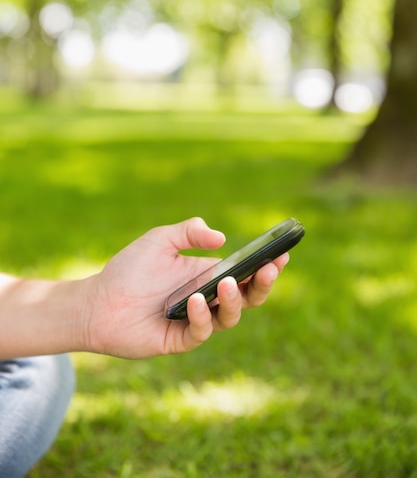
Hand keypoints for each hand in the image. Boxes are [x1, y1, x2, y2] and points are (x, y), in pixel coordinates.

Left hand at [83, 217, 288, 358]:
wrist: (96, 302)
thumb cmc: (128, 269)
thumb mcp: (159, 240)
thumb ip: (189, 231)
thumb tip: (222, 238)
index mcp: (207, 274)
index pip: (246, 272)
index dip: (266, 266)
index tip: (281, 254)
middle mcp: (207, 298)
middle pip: (247, 297)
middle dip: (263, 284)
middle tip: (269, 269)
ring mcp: (195, 320)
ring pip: (230, 317)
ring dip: (234, 301)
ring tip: (227, 283)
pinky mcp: (180, 339)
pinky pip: (201, 332)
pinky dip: (202, 316)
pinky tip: (194, 300)